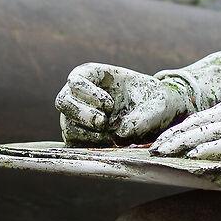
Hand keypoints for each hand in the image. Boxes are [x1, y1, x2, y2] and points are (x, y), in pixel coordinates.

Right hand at [58, 63, 190, 146]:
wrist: (156, 117)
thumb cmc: (155, 102)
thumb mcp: (158, 105)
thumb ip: (143, 117)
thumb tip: (120, 134)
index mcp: (93, 76)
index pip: (76, 80)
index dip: (89, 93)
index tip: (110, 105)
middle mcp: (81, 95)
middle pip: (63, 101)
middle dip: (82, 114)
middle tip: (103, 123)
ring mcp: (79, 116)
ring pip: (67, 124)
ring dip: (86, 132)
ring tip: (111, 136)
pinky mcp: (81, 135)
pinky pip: (73, 142)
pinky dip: (87, 144)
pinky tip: (107, 142)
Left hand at [151, 96, 220, 161]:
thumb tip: (215, 136)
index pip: (202, 116)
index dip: (179, 129)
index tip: (159, 141)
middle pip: (201, 122)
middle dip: (174, 136)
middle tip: (152, 149)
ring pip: (211, 130)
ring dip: (184, 142)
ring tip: (164, 152)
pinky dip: (212, 148)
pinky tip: (195, 155)